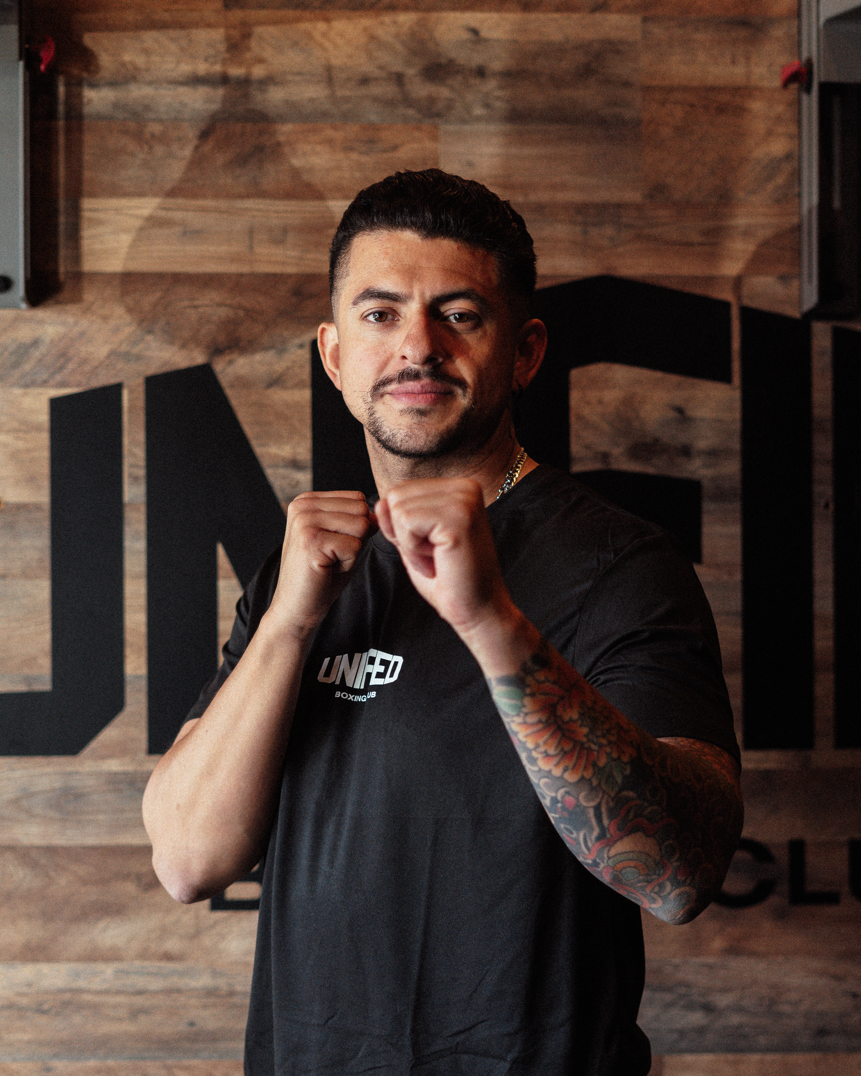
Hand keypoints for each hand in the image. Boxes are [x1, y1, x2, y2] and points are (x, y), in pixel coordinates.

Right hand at [269, 490, 376, 638]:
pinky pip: (355, 546)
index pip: (358, 499)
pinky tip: (326, 569)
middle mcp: (303, 505)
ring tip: (330, 561)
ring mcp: (305, 521)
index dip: (356, 527)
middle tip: (332, 555)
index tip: (333, 545)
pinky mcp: (311, 541)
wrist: (296, 607)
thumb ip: (358, 520)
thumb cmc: (321, 575)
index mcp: (307, 500)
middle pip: (361, 510)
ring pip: (361, 525)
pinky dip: (348, 563)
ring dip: (353, 550)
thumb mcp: (342, 539)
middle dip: (356, 537)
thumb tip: (379, 514)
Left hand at [375, 478, 513, 637]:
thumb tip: (379, 502)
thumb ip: (397, 519)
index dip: (402, 526)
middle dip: (403, 533)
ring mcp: (464, 500)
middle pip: (396, 496)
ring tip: (437, 557)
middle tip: (434, 555)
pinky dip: (414, 550)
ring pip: (398, 509)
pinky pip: (407, 523)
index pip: (401, 491)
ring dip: (409, 543)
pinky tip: (438, 561)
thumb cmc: (449, 579)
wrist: (476, 609)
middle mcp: (465, 487)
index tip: (431, 547)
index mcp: (459, 487)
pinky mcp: (458, 518)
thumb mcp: (414, 541)